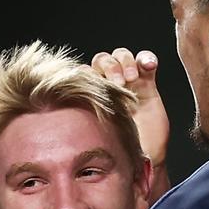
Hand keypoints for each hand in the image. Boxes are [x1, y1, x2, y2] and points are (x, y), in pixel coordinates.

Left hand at [91, 48, 168, 168]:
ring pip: (121, 55)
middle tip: (119, 83)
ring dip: (126, 62)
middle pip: (102, 60)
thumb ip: (82, 116)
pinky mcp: (146, 81)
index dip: (91, 75)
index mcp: (91, 94)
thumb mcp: (95, 131)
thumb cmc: (117, 146)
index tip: (99, 90)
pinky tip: (149, 66)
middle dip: (110, 67)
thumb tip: (59, 113)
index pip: (84, 72)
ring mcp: (127, 81)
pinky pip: (144, 60)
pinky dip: (146, 58)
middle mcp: (107, 84)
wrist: (143, 153)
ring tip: (132, 78)